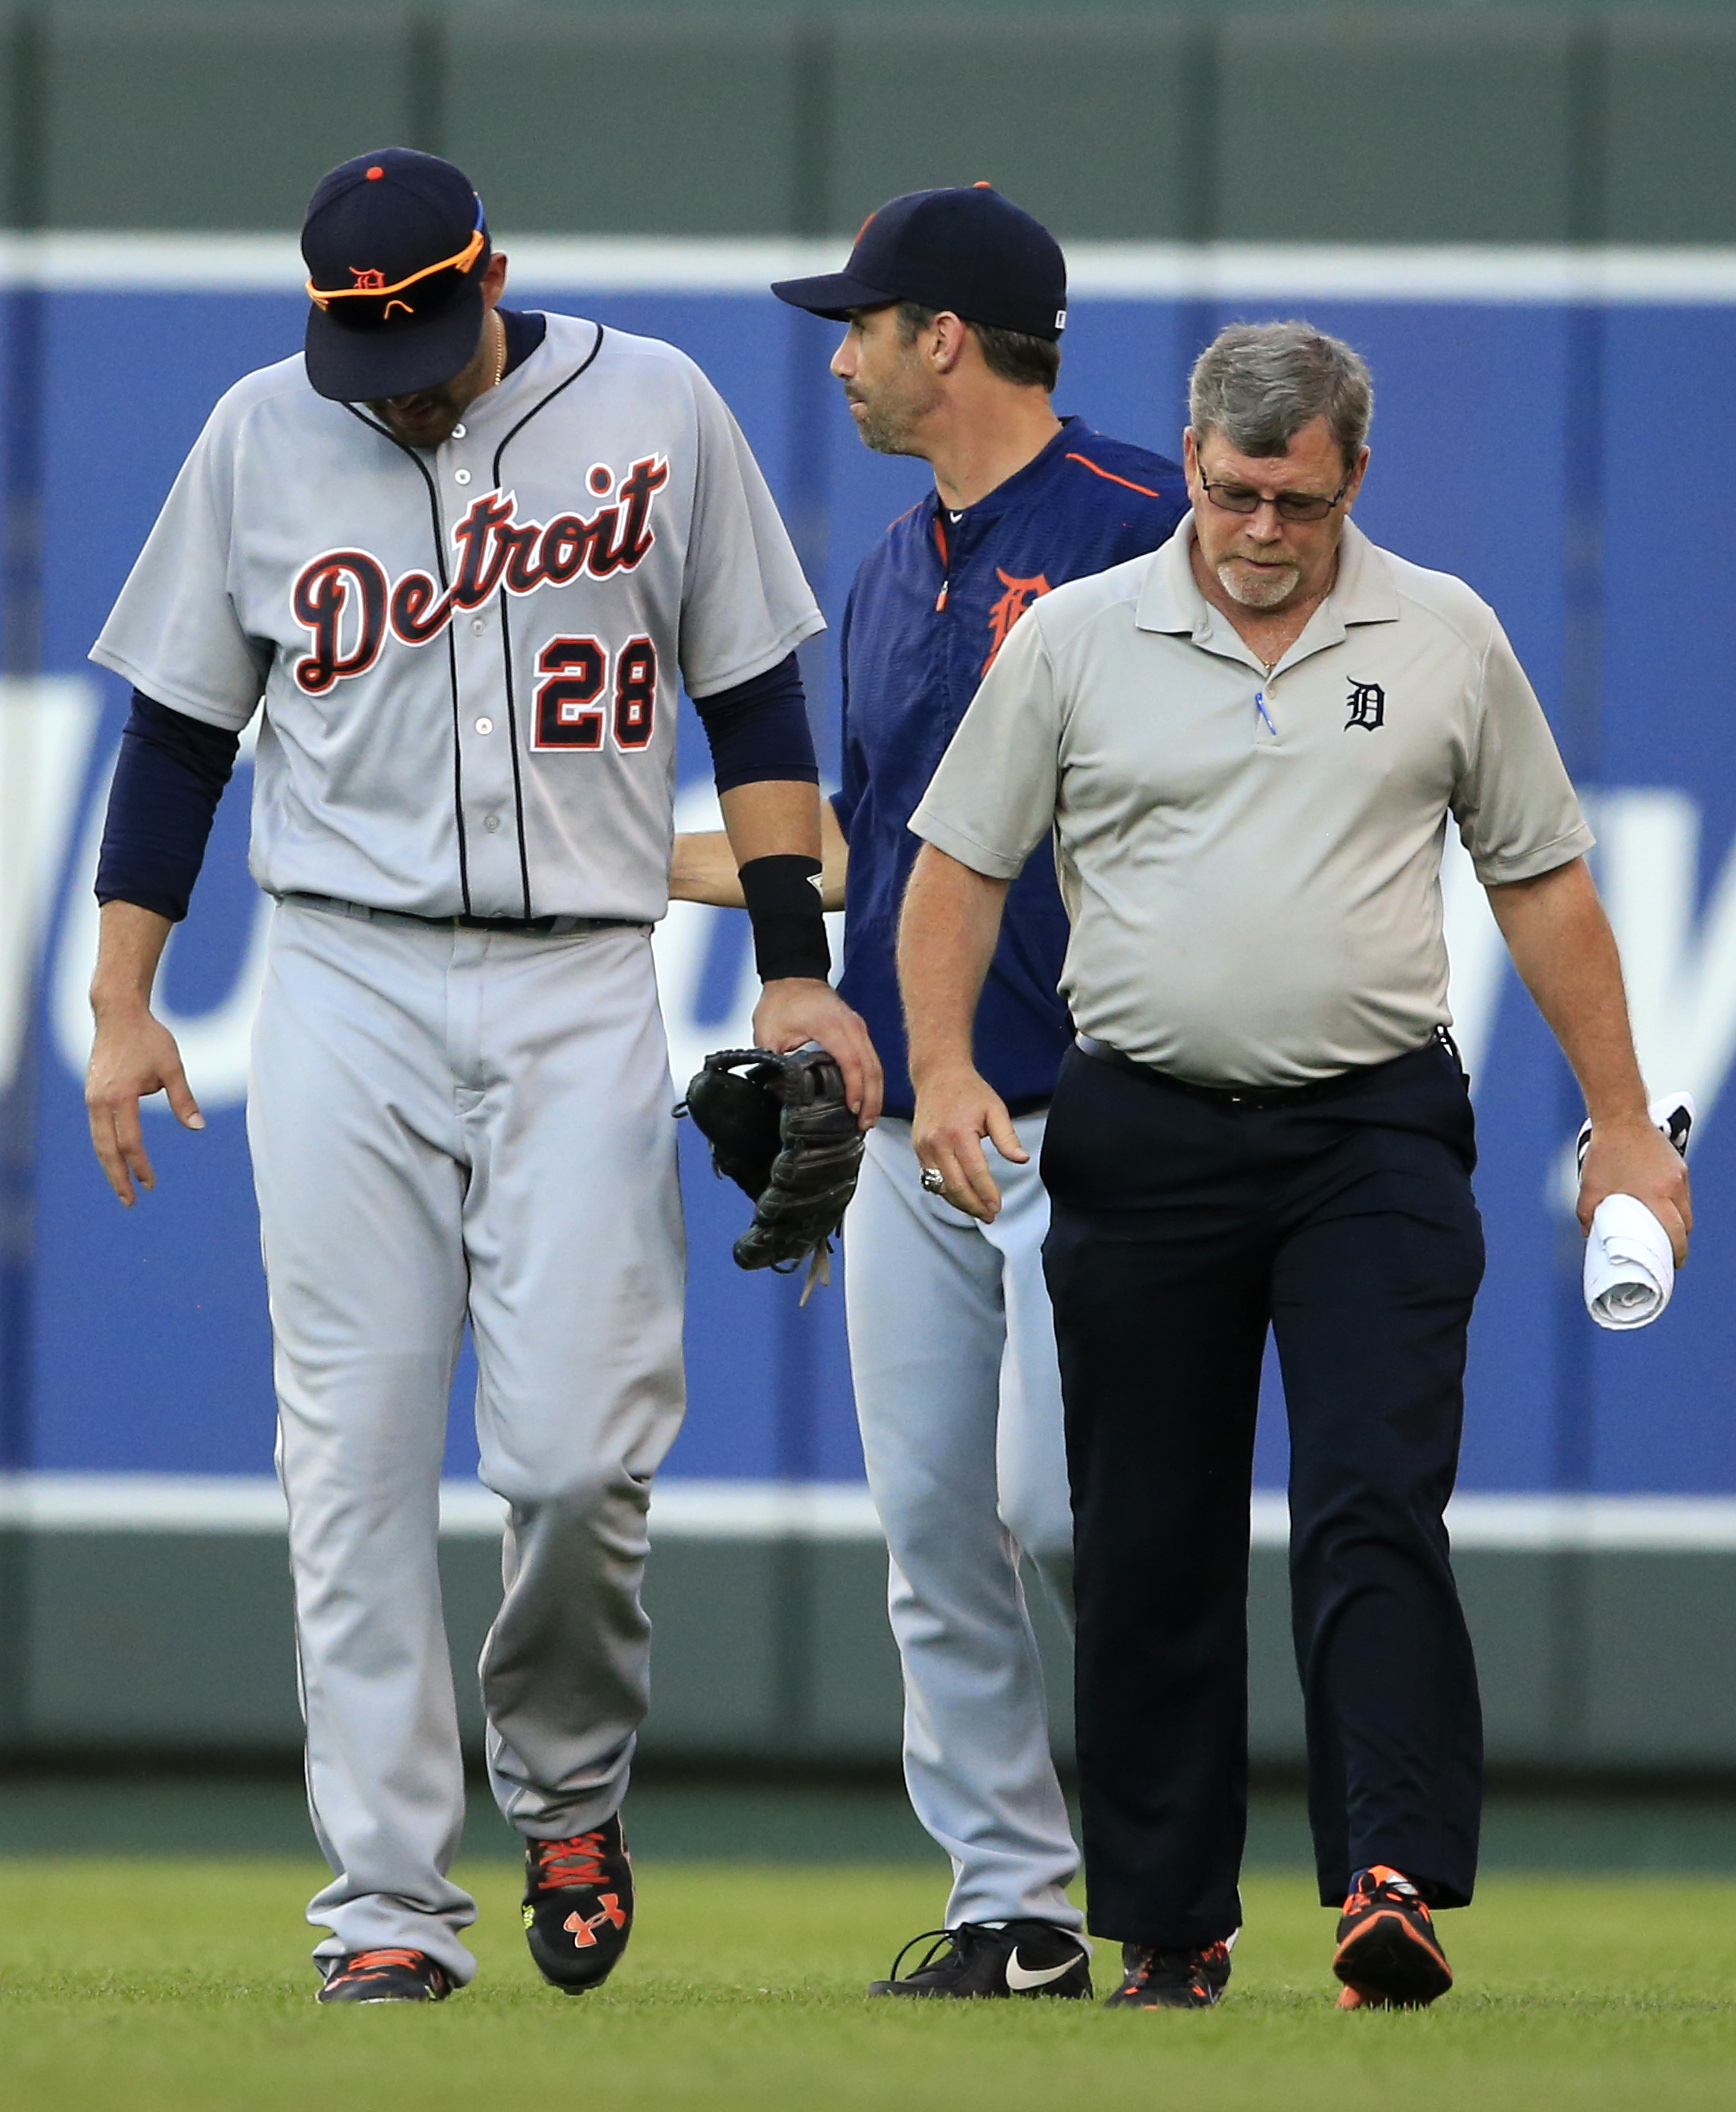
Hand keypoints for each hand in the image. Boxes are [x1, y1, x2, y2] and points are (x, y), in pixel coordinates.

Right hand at [85, 1002, 203, 1205]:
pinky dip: (106, 1147)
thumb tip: (198, 1127)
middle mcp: (99, 1101)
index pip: (130, 1142)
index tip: (150, 1183)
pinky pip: (97, 1129)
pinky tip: (116, 1159)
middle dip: (118, 1177)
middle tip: (129, 1202)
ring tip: (122, 1187)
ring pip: (98, 1141)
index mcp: (120, 1097)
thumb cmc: (149, 1038)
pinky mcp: (91, 1094)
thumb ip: (183, 1099)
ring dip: (110, 1166)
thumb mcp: (172, 1067)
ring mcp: (92, 1098)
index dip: (141, 1165)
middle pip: (106, 1150)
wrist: (118, 1014)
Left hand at [752, 978, 882, 1128]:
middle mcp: (852, 1026)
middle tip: (865, 1124)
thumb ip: (773, 1061)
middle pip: (871, 1067)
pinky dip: (872, 1080)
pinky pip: (872, 1059)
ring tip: (868, 1118)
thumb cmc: (782, 999)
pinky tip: (867, 1098)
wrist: (792, 976)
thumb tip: (776, 1089)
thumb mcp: (768, 1032)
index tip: (852, 1109)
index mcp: (831, 1025)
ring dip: (875, 1092)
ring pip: (876, 1064)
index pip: (851, 1061)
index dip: (854, 1088)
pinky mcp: (858, 1032)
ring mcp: (858, 1028)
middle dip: (872, 1098)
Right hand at [910, 1064, 1027, 1222]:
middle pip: (956, 1186)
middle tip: (989, 1216)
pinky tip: (959, 1197)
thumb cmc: (969, 1091)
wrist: (938, 1075)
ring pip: (940, 1186)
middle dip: (974, 1205)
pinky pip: (930, 1178)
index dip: (987, 1193)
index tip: (997, 1207)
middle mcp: (937, 1142)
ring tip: (977, 1211)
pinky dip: (945, 1191)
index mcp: (959, 1133)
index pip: (975, 1173)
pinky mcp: (917, 1149)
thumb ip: (1008, 1138)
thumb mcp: (995, 1110)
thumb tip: (1021, 1160)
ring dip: (959, 1203)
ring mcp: (924, 1147)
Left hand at [1578, 1115, 1691, 1265]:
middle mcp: (1673, 1186)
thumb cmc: (1604, 1153)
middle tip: (1668, 1252)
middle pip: (1686, 1223)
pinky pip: (1682, 1191)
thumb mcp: (1590, 1187)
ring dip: (1679, 1221)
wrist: (1621, 1117)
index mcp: (1656, 1195)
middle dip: (1680, 1240)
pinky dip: (1676, 1203)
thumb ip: (1588, 1214)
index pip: (1676, 1232)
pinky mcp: (1678, 1164)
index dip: (1678, 1251)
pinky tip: (1662, 1206)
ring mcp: (1679, 1174)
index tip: (1674, 1264)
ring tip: (1665, 1231)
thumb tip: (1587, 1233)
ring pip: (1686, 1207)